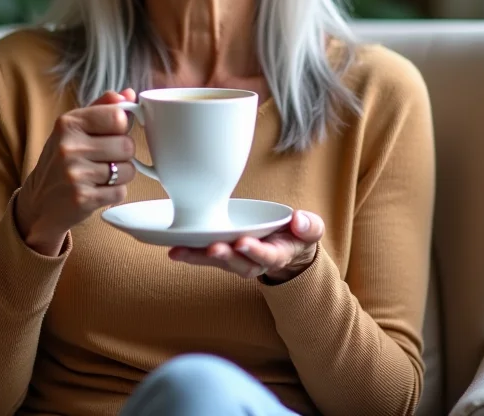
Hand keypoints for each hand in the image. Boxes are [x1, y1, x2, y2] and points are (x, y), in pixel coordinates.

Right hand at [15, 89, 136, 255]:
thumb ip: (102, 108)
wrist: (37, 203)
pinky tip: (97, 190)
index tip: (112, 133)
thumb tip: (129, 94)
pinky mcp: (83, 199)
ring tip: (100, 175)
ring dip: (120, 175)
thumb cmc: (61, 161)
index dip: (122, 127)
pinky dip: (113, 192)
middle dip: (123, 154)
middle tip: (105, 159)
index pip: (118, 117)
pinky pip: (120, 191)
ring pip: (128, 170)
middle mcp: (68, 147)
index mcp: (68, 124)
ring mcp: (75, 174)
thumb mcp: (74, 129)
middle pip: (127, 145)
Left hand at [168, 211, 324, 283]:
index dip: (255, 251)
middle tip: (211, 248)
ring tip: (179, 251)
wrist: (287, 246)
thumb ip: (309, 226)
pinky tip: (173, 248)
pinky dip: (190, 253)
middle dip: (224, 256)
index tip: (243, 242)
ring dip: (198, 257)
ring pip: (218, 262)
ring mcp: (237, 260)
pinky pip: (206, 256)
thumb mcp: (309, 230)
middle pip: (238, 263)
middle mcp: (254, 262)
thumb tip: (299, 221)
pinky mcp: (223, 254)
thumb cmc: (296, 236)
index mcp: (277, 255)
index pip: (266, 255)